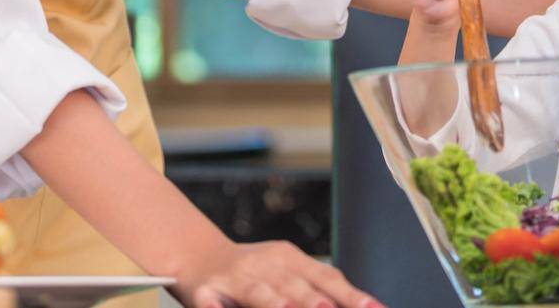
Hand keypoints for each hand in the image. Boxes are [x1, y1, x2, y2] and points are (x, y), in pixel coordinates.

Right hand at [178, 238, 383, 307]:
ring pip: (259, 293)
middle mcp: (263, 265)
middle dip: (317, 303)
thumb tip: (361, 305)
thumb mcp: (285, 272)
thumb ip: (316, 288)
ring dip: (276, 303)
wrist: (196, 256)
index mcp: (288, 258)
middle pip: (295, 287)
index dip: (350, 296)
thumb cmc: (252, 273)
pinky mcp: (205, 293)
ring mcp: (234, 279)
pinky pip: (214, 305)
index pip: (326, 277)